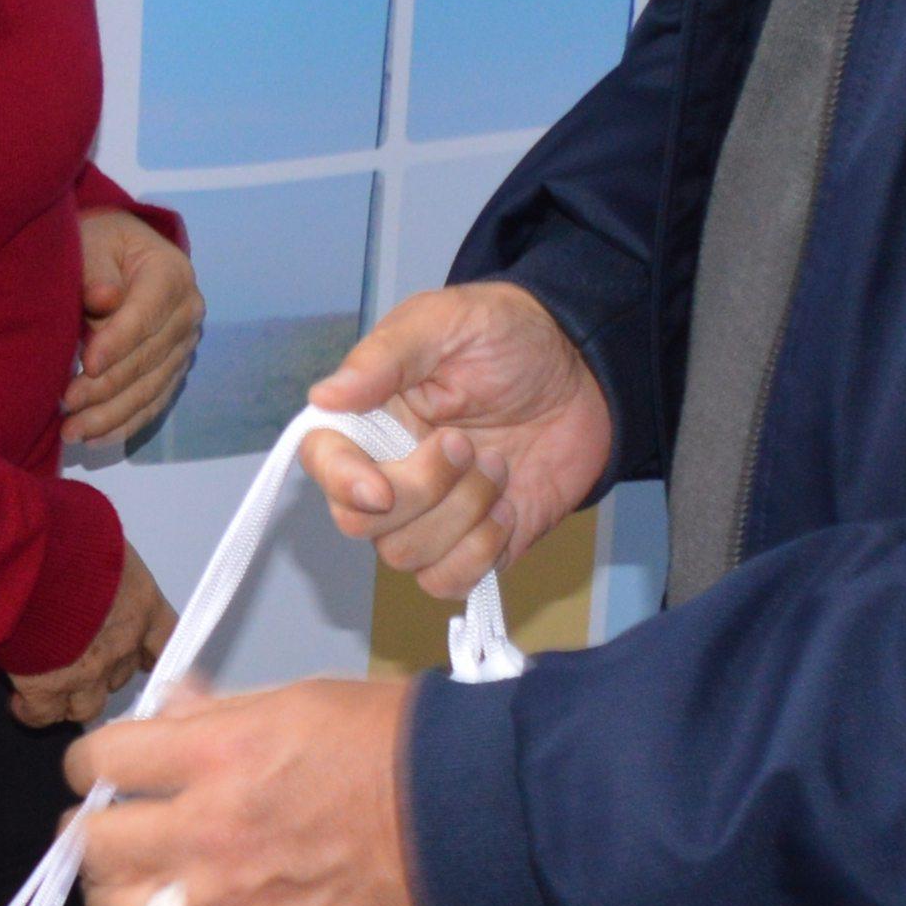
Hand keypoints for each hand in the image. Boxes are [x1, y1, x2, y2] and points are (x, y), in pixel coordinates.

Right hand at [5, 546, 172, 731]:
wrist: (26, 553)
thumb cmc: (62, 532)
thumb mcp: (100, 537)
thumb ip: (104, 564)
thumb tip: (94, 559)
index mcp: (142, 604)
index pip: (166, 641)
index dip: (153, 654)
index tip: (147, 660)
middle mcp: (122, 644)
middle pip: (122, 675)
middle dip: (102, 670)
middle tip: (77, 657)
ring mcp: (86, 672)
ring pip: (88, 706)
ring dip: (70, 699)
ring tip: (51, 688)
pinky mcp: (45, 688)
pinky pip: (43, 715)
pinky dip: (31, 712)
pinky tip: (21, 702)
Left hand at [64, 209, 201, 450]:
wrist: (121, 253)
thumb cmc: (100, 244)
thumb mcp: (92, 242)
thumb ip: (94, 270)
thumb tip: (104, 300)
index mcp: (171, 274)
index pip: (145, 315)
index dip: (117, 343)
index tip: (87, 365)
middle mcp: (187, 312)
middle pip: (148, 359)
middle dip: (105, 387)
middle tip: (65, 405)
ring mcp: (184, 345)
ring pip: (150, 388)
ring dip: (111, 415)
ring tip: (72, 432)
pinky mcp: (174, 368)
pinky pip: (153, 402)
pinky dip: (125, 423)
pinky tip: (95, 438)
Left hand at [65, 673, 426, 905]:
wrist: (468, 819)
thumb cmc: (394, 749)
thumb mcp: (296, 698)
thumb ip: (216, 711)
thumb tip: (168, 706)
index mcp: (215, 755)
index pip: (99, 760)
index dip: (97, 761)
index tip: (110, 768)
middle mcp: (209, 833)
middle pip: (91, 843)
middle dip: (94, 827)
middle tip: (114, 823)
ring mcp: (230, 904)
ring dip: (121, 890)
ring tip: (144, 877)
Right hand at [303, 287, 615, 600]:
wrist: (582, 371)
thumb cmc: (505, 337)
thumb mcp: (445, 322)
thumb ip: (384, 357)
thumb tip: (323, 397)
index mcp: (369, 420)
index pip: (322, 463)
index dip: (342, 483)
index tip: (382, 488)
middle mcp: (388, 474)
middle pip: (359, 523)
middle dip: (420, 492)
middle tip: (466, 444)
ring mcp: (430, 516)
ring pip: (406, 557)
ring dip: (461, 514)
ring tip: (498, 465)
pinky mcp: (473, 546)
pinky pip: (448, 583)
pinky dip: (479, 552)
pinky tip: (508, 508)